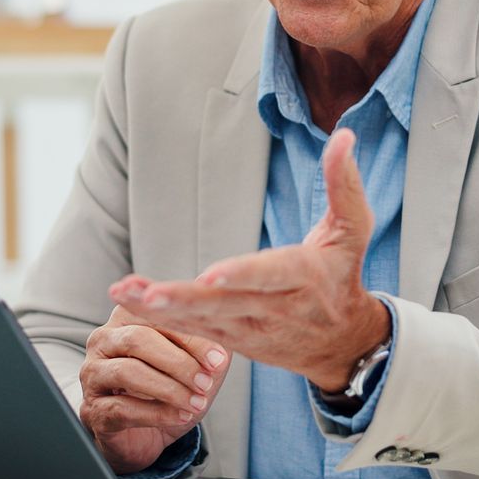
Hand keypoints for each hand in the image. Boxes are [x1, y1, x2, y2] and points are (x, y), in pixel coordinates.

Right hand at [78, 302, 229, 473]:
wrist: (146, 432)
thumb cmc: (168, 388)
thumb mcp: (194, 362)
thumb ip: (207, 343)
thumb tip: (224, 338)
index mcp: (127, 317)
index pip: (157, 317)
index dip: (191, 337)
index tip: (219, 358)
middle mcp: (103, 340)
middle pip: (138, 340)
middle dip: (178, 362)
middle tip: (207, 381)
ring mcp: (92, 374)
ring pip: (127, 372)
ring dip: (169, 389)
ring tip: (197, 402)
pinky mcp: (92, 409)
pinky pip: (122, 407)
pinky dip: (157, 413)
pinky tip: (181, 416)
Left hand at [117, 128, 387, 391]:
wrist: (343, 343)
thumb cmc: (342, 274)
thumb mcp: (353, 229)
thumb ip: (343, 183)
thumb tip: (344, 136)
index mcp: (303, 277)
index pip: (270, 276)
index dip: (242, 275)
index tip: (211, 276)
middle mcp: (273, 308)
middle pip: (226, 304)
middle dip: (186, 300)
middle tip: (151, 293)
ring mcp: (249, 328)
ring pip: (202, 320)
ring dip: (161, 308)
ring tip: (124, 291)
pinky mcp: (230, 338)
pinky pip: (191, 329)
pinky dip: (159, 318)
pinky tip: (129, 301)